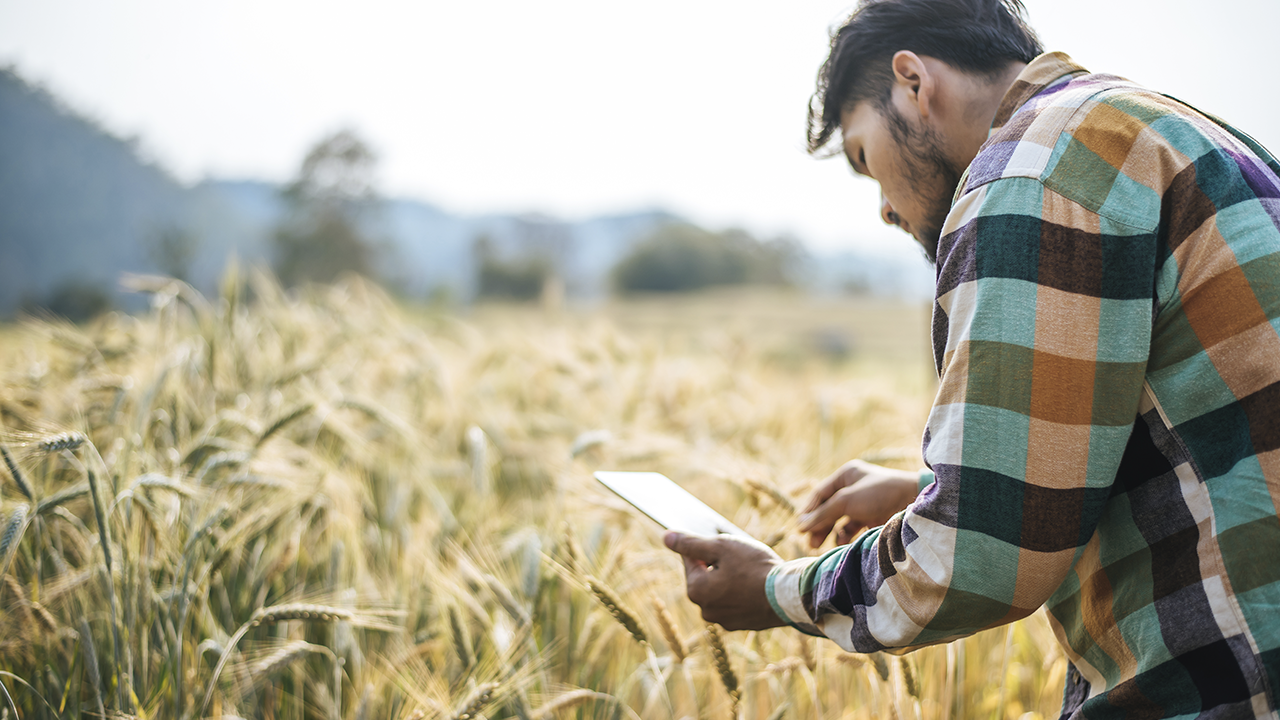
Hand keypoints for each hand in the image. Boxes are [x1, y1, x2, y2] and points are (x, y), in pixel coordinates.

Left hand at [663, 531, 785, 630]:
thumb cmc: (754, 567)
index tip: (720, 539)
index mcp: (696, 590)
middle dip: (717, 563)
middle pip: (704, 576)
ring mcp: (724, 620)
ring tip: (750, 570)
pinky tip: (756, 584)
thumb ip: (691, 543)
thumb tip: (666, 537)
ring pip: (720, 590)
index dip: (704, 545)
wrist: (789, 595)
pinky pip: (735, 603)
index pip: (689, 558)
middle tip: (739, 555)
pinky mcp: (742, 624)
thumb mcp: (721, 547)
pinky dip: (741, 592)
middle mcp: (705, 610)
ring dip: (729, 578)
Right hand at [799, 460, 920, 548]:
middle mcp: (854, 487)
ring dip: (830, 532)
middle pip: (828, 508)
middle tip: (811, 543)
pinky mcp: (874, 517)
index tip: (800, 530)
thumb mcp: (846, 501)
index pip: (820, 494)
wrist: (914, 503)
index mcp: (846, 475)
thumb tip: (801, 526)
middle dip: (818, 525)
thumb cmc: (879, 494)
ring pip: (840, 519)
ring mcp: (864, 503)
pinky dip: (845, 535)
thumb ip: (822, 514)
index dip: (809, 511)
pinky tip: (842, 543)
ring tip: (821, 546)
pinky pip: (853, 527)